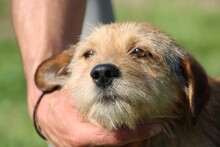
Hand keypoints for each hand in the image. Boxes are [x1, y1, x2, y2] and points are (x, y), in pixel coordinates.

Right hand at [34, 90, 160, 146]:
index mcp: (79, 135)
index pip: (115, 138)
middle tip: (152, 127)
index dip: (138, 133)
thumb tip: (115, 80)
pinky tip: (132, 134)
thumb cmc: (62, 100)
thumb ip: (94, 92)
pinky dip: (123, 143)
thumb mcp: (75, 94)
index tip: (155, 125)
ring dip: (133, 142)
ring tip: (145, 130)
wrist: (45, 113)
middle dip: (138, 140)